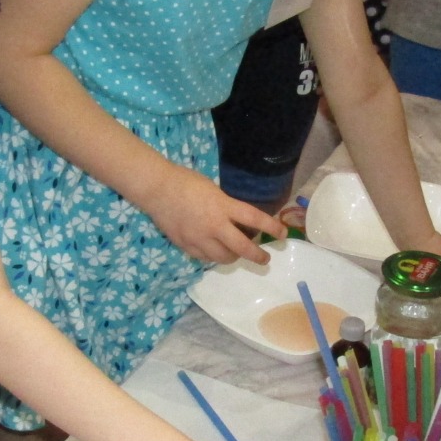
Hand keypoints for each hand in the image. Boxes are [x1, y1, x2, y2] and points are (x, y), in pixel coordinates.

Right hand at [146, 163, 284, 263]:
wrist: (157, 189)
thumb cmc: (186, 182)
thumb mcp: (213, 190)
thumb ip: (226, 206)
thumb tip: (238, 220)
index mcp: (223, 206)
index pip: (254, 219)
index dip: (272, 227)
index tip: (283, 234)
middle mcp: (214, 225)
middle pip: (242, 248)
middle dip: (257, 256)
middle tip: (265, 258)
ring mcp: (199, 239)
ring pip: (224, 258)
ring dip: (234, 257)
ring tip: (236, 253)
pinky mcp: (186, 246)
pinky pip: (206, 258)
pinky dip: (214, 256)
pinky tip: (214, 250)